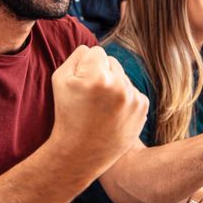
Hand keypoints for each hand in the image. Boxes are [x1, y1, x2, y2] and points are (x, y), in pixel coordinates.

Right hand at [50, 45, 147, 168]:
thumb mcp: (60, 80)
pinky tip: (112, 114)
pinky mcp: (143, 108)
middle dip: (102, 74)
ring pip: (123, 76)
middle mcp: (118, 85)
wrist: (81, 153)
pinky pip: (133, 91)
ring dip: (114, 86)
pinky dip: (124, 99)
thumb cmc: (67, 114)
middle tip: (90, 99)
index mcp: (96, 76)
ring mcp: (133, 97)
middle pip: (112, 61)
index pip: (95, 52)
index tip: (81, 86)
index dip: (85, 67)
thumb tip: (92, 49)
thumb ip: (76, 56)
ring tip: (100, 108)